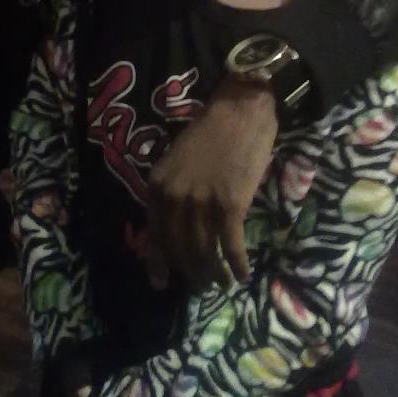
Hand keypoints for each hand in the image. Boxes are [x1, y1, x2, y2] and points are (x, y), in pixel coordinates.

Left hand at [147, 77, 276, 291]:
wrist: (240, 111)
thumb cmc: (212, 132)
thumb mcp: (179, 161)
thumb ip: (174, 191)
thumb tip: (179, 227)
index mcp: (158, 185)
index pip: (155, 234)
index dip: (159, 262)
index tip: (162, 282)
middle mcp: (175, 197)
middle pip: (180, 248)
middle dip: (191, 271)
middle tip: (200, 286)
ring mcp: (202, 202)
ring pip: (204, 251)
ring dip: (214, 273)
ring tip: (221, 284)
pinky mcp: (230, 204)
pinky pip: (231, 245)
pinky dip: (237, 264)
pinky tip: (242, 274)